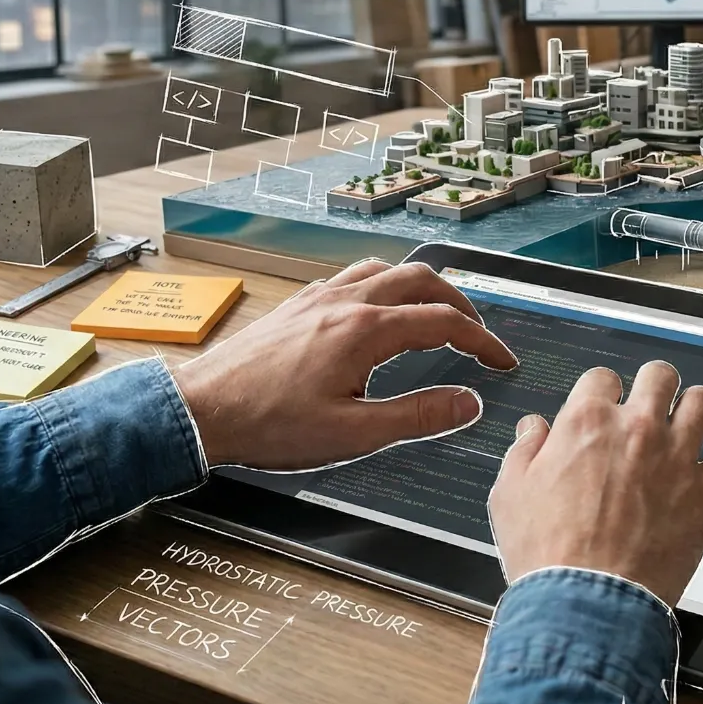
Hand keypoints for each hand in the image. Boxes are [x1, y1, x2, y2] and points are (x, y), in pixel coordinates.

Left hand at [173, 260, 516, 470]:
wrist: (201, 410)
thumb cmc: (268, 425)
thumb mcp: (354, 433)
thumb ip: (418, 416)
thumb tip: (468, 403)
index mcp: (366, 330)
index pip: (444, 322)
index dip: (483, 341)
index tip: (501, 362)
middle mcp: (345, 301)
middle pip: (421, 279)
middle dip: (459, 304)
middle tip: (476, 334)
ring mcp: (318, 297)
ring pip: (386, 270)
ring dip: (420, 287)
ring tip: (435, 314)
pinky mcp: (298, 305)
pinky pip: (352, 277)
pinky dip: (382, 286)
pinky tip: (376, 312)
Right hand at [487, 361, 702, 605]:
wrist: (588, 602)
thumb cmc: (550, 555)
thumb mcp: (510, 495)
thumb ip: (524, 451)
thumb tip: (533, 429)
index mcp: (588, 423)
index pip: (602, 377)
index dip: (603, 392)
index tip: (605, 408)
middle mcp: (638, 429)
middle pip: (659, 375)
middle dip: (654, 387)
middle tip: (652, 407)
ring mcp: (677, 457)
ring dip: (696, 410)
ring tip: (689, 425)